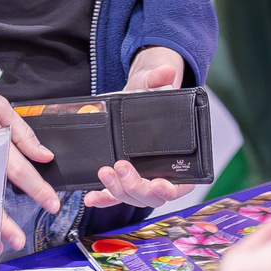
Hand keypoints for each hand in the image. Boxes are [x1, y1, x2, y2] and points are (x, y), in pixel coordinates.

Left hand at [80, 46, 195, 209]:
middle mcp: (161, 175)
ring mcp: (140, 180)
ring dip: (117, 189)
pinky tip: (90, 198)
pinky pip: (114, 196)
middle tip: (122, 167)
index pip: (180, 184)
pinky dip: (103, 199)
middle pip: (152, 195)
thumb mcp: (151, 84)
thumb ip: (158, 79)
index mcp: (180, 161)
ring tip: (104, 172)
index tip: (158, 183)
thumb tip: (167, 72)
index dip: (170, 189)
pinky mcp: (122, 180)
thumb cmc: (148, 95)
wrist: (132, 97)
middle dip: (136, 186)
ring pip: (132, 197)